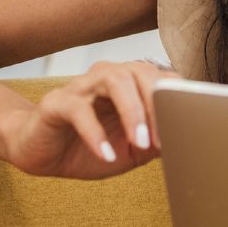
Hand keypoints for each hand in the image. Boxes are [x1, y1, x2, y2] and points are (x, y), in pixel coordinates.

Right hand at [3, 60, 175, 178]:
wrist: (40, 152)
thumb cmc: (88, 147)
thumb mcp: (131, 151)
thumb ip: (157, 142)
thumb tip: (188, 142)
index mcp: (131, 85)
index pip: (162, 79)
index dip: (177, 101)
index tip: (187, 130)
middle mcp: (108, 77)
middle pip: (141, 72)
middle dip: (157, 104)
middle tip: (163, 140)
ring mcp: (81, 86)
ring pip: (114, 80)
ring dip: (132, 112)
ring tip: (140, 142)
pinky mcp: (56, 102)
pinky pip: (78, 109)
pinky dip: (95, 133)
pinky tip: (105, 154)